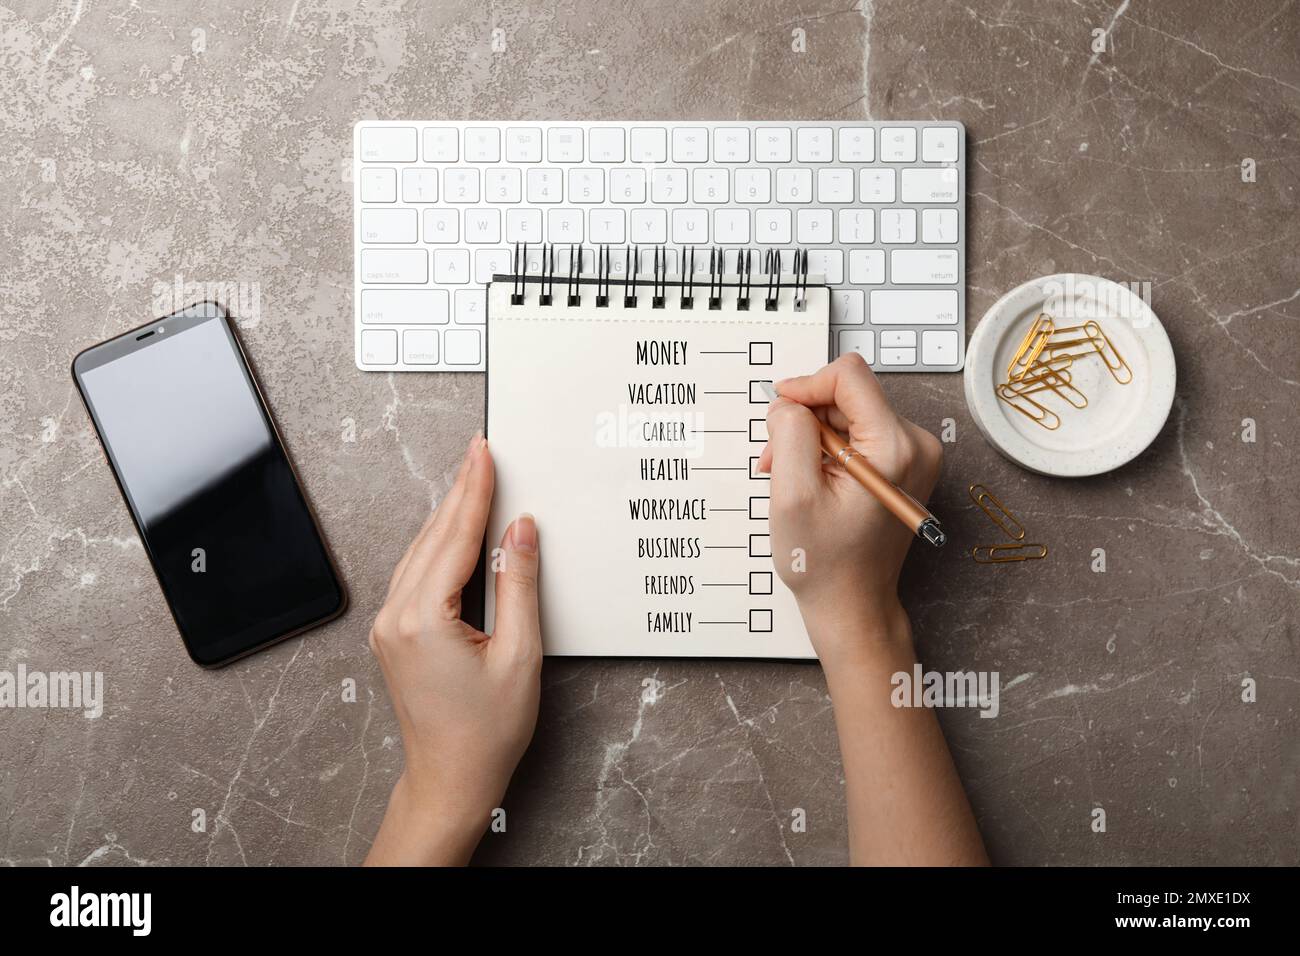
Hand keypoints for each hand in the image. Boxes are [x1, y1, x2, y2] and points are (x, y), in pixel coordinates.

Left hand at [365, 433, 540, 865]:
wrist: (451, 779)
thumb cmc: (486, 731)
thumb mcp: (519, 654)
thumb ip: (520, 585)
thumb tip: (521, 530)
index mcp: (424, 619)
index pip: (455, 536)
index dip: (475, 491)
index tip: (484, 454)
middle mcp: (396, 617)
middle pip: (433, 537)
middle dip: (460, 493)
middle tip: (479, 452)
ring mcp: (389, 626)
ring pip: (420, 553)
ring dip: (447, 516)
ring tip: (472, 481)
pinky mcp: (394, 636)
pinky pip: (415, 574)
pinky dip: (438, 545)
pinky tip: (454, 532)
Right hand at [757, 353, 941, 661]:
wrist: (852, 603)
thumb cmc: (826, 562)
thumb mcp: (793, 494)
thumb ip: (790, 434)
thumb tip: (790, 402)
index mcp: (895, 448)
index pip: (848, 376)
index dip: (806, 386)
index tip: (780, 412)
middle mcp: (915, 444)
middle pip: (848, 394)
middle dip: (805, 421)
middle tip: (778, 460)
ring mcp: (913, 454)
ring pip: (849, 413)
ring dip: (812, 437)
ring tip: (792, 476)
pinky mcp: (903, 463)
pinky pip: (858, 432)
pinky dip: (828, 449)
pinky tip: (812, 478)